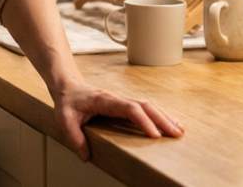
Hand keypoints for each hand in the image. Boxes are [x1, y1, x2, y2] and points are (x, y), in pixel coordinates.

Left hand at [52, 85, 183, 161]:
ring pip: (148, 106)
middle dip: (162, 119)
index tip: (155, 135)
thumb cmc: (68, 101)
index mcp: (105, 100)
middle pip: (145, 105)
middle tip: (176, 134)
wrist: (68, 86)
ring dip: (164, 117)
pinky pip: (145, 109)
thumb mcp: (63, 118)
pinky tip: (169, 124)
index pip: (129, 108)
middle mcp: (117, 99)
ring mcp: (122, 100)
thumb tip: (86, 156)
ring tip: (179, 131)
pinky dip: (159, 115)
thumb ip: (73, 137)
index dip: (143, 121)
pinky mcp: (124, 105)